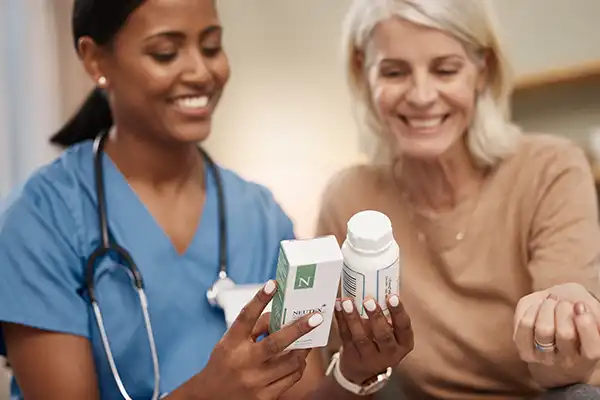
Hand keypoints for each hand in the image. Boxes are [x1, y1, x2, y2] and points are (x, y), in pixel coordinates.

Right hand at [199, 280, 323, 399]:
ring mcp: (255, 382)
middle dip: (299, 329)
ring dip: (304, 349)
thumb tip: (282, 316)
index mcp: (232, 343)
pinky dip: (299, 366)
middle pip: (275, 343)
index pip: (246, 317)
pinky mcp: (265, 397)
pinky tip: (300, 359)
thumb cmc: (225, 363)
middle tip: (316, 317)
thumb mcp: (230, 341)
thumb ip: (254, 327)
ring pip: (291, 362)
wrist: (211, 398)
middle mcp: (243, 362)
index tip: (273, 284)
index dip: (260, 299)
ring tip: (310, 339)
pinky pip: (291, 378)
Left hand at [334, 295, 412, 384]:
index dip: (398, 312)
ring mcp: (369, 357)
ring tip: (348, 302)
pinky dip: (341, 320)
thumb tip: (379, 281)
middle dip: (376, 317)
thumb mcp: (391, 332)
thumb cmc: (380, 342)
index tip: (392, 296)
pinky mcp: (351, 355)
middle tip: (368, 300)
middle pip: (383, 336)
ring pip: (361, 338)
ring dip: (353, 318)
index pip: (404, 327)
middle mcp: (389, 353)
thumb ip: (387, 313)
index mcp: (403, 343)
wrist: (363, 369)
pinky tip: (338, 306)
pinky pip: (345, 336)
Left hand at [514, 283, 599, 370]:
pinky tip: (537, 307)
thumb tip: (580, 308)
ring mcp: (544, 358)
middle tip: (564, 302)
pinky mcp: (524, 350)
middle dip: (564, 309)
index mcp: (588, 356)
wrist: (553, 338)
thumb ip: (593, 314)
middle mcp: (567, 362)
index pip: (592, 349)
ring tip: (551, 302)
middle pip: (565, 334)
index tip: (580, 305)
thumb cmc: (575, 320)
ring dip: (547, 308)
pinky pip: (525, 325)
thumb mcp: (591, 316)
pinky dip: (531, 310)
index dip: (585, 323)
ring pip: (543, 329)